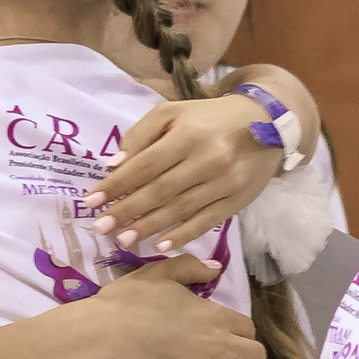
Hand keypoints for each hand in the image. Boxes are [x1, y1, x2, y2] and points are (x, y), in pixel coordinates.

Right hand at [74, 257, 273, 358]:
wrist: (104, 338)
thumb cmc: (125, 305)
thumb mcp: (157, 273)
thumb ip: (190, 267)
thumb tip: (216, 267)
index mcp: (212, 314)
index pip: (246, 328)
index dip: (245, 337)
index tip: (238, 344)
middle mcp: (219, 343)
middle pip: (256, 354)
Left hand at [85, 96, 279, 252]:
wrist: (267, 121)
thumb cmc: (209, 118)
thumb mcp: (173, 113)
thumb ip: (141, 135)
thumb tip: (114, 165)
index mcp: (188, 134)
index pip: (145, 164)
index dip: (116, 185)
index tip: (91, 201)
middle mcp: (208, 159)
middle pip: (160, 191)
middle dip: (127, 211)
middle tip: (101, 227)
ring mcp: (224, 183)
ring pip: (180, 210)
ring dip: (149, 227)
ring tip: (123, 240)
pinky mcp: (237, 201)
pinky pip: (206, 222)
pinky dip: (182, 235)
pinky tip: (161, 245)